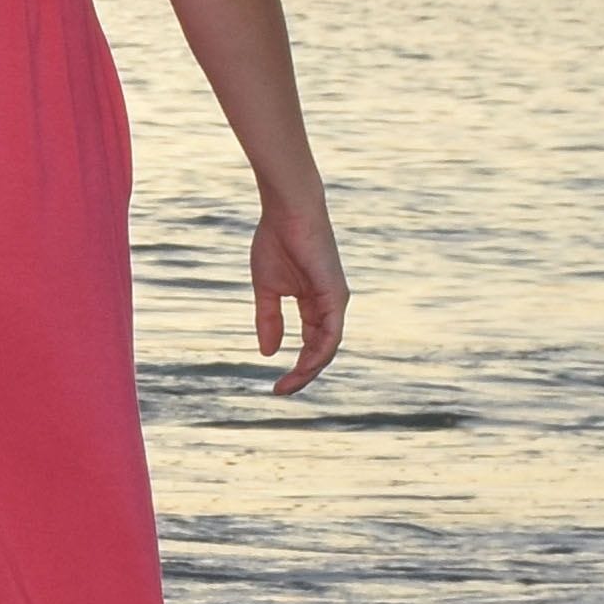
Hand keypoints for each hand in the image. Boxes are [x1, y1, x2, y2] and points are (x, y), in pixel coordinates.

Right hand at [252, 199, 348, 393]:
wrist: (287, 212)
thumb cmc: (276, 241)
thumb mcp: (267, 289)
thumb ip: (269, 320)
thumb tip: (268, 353)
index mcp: (314, 303)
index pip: (310, 343)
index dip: (295, 366)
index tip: (275, 385)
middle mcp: (329, 305)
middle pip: (321, 351)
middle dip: (302, 375)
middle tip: (281, 392)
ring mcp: (335, 301)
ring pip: (328, 347)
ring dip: (309, 370)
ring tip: (288, 385)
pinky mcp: (336, 295)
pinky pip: (331, 333)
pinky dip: (319, 352)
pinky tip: (303, 366)